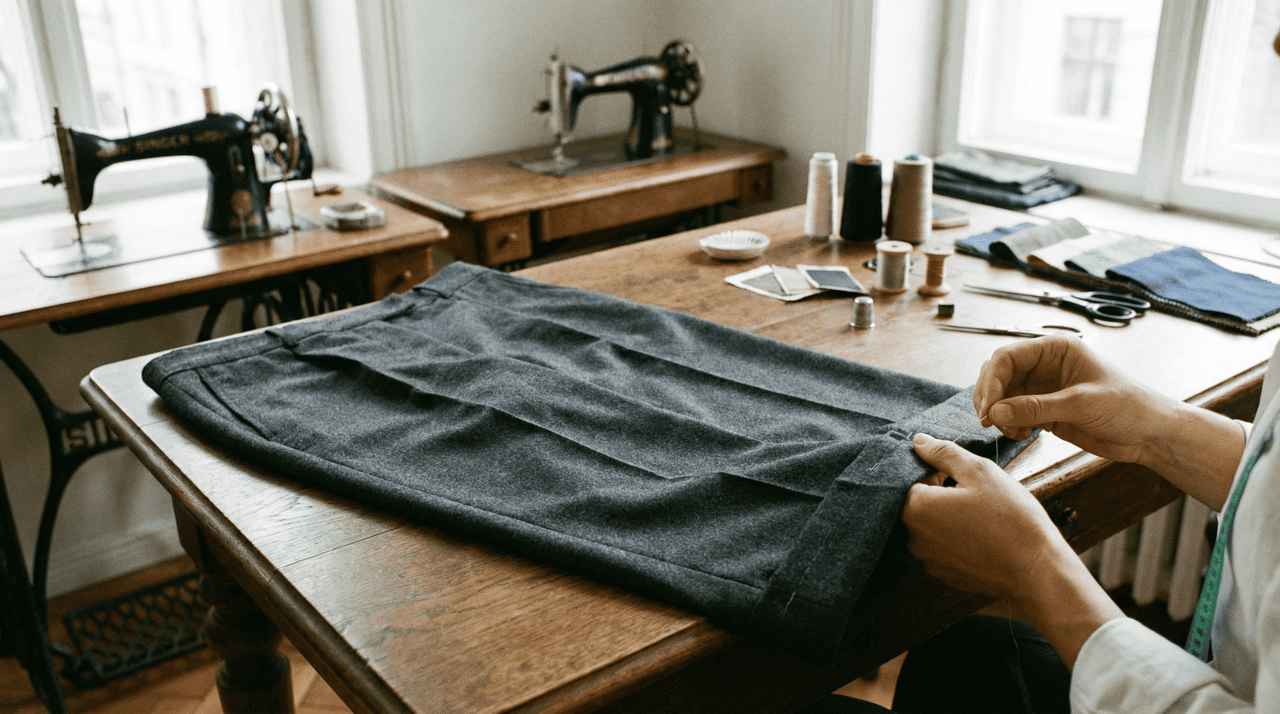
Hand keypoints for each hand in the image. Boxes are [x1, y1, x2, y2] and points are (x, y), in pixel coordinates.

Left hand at [905, 432, 1123, 668]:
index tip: (961, 475)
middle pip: (917, 503)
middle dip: (940, 493)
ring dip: (948, 515)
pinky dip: (956, 537)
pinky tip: (982, 535)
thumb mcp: (979, 471)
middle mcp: (913, 538)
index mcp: (915, 509)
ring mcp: (928, 560)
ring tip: (980, 514)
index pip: (910, 478)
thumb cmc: (1010, 517)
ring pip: (930, 526)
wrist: (1037, 569)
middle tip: (974, 493)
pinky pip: (942, 546)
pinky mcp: (945, 574)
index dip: (936, 471)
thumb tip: (918, 441)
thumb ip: (943, 453)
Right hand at [973, 335, 1179, 465]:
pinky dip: (1010, 425)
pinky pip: (1013, 414)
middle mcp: (1045, 366)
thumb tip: (996, 413)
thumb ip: (1036, 407)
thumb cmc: (1129, 406)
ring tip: (1013, 431)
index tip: (988, 408)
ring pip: (1002, 397)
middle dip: (990, 398)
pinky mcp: (1044, 411)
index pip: (1007, 357)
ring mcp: (1043, 389)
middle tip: (989, 421)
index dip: (991, 381)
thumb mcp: (1081, 404)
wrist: (1150, 434)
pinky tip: (1024, 434)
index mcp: (1055, 350)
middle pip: (998, 375)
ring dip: (1000, 415)